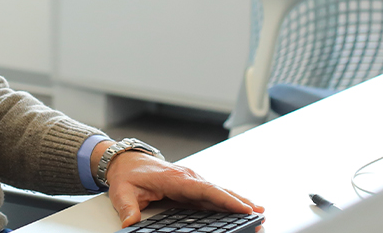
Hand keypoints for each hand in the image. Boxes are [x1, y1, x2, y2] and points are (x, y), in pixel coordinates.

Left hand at [99, 149, 263, 226]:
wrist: (125, 160)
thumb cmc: (127, 173)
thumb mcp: (122, 192)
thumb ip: (128, 208)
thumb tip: (130, 223)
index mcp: (176, 179)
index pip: (205, 189)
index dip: (225, 199)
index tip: (243, 207)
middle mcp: (188, 178)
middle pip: (218, 191)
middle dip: (240, 203)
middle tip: (260, 216)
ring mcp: (192, 182)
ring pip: (219, 192)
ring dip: (239, 202)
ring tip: (259, 214)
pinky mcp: (192, 187)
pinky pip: (214, 194)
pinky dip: (229, 201)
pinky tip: (243, 209)